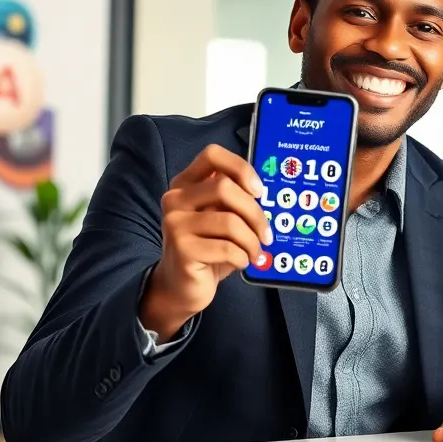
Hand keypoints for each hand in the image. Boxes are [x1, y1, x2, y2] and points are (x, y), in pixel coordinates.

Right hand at [141, 144, 270, 340]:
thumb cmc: (208, 249)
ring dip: (252, 241)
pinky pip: (227, 247)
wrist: (181, 286)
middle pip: (225, 187)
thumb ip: (234, 200)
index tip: (259, 191)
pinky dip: (243, 257)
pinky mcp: (182, 249)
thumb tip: (263, 192)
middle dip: (254, 213)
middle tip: (266, 234)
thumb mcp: (220, 218)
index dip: (241, 168)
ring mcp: (175, 223)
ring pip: (229, 221)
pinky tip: (241, 262)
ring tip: (255, 252)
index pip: (212, 155)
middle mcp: (175, 199)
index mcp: (186, 184)